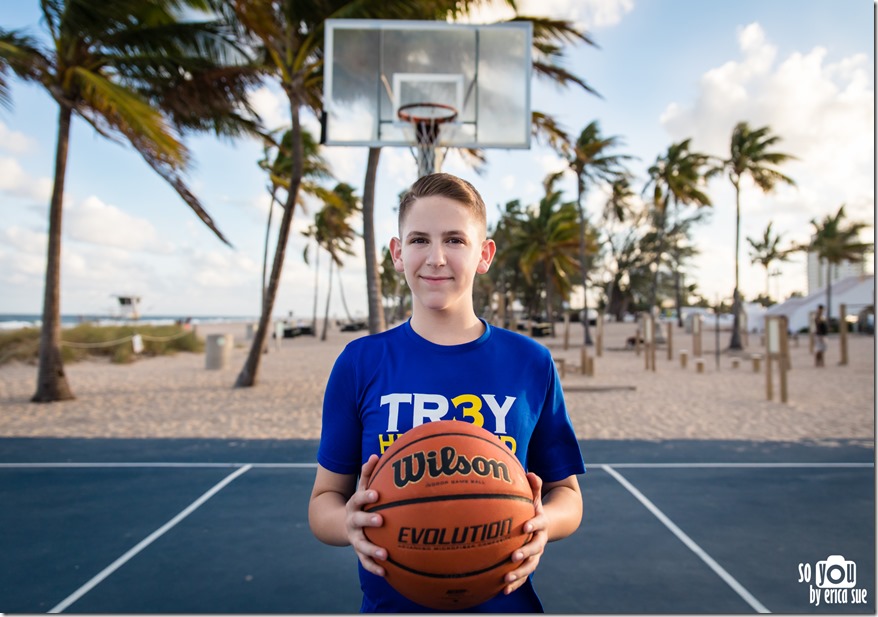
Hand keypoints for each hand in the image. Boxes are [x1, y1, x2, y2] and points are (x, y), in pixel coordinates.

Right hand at [345, 454, 387, 575]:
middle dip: (369, 520)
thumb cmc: (361, 503)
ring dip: (372, 550)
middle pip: (358, 521)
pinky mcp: (358, 551)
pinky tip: (386, 572)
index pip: (359, 498)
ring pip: (361, 545)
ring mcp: (354, 537)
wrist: (341, 524)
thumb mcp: (362, 488)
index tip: (376, 494)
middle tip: (381, 520)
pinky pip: (365, 561)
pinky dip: (374, 567)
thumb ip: (369, 472)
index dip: (367, 495)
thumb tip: (377, 454)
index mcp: (354, 505)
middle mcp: (352, 521)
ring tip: (385, 555)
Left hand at [504, 473, 547, 594]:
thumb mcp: (535, 497)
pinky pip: (523, 576)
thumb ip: (533, 486)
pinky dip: (515, 583)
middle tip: (513, 557)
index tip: (524, 527)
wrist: (548, 526)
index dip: (533, 525)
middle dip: (525, 553)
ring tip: (506, 579)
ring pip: (530, 566)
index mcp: (541, 524)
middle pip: (535, 549)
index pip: (539, 524)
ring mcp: (535, 554)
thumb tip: (530, 473)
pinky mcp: (529, 563)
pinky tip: (502, 591)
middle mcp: (540, 541)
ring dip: (519, 573)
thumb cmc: (534, 509)